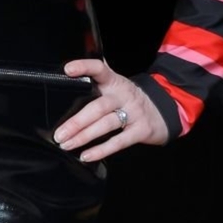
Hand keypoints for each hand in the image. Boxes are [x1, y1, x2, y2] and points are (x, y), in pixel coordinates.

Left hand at [53, 59, 170, 162]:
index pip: (100, 69)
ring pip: (106, 124)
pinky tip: (86, 155)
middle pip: (98, 106)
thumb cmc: (128, 99)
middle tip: (59, 134)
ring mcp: (134, 113)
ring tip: (66, 144)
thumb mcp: (116, 85)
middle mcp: (123, 95)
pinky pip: (119, 141)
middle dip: (76, 122)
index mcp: (114, 82)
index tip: (68, 70)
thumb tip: (67, 72)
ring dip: (84, 136)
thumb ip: (96, 79)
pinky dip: (101, 150)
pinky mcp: (141, 130)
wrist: (163, 111)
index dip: (84, 67)